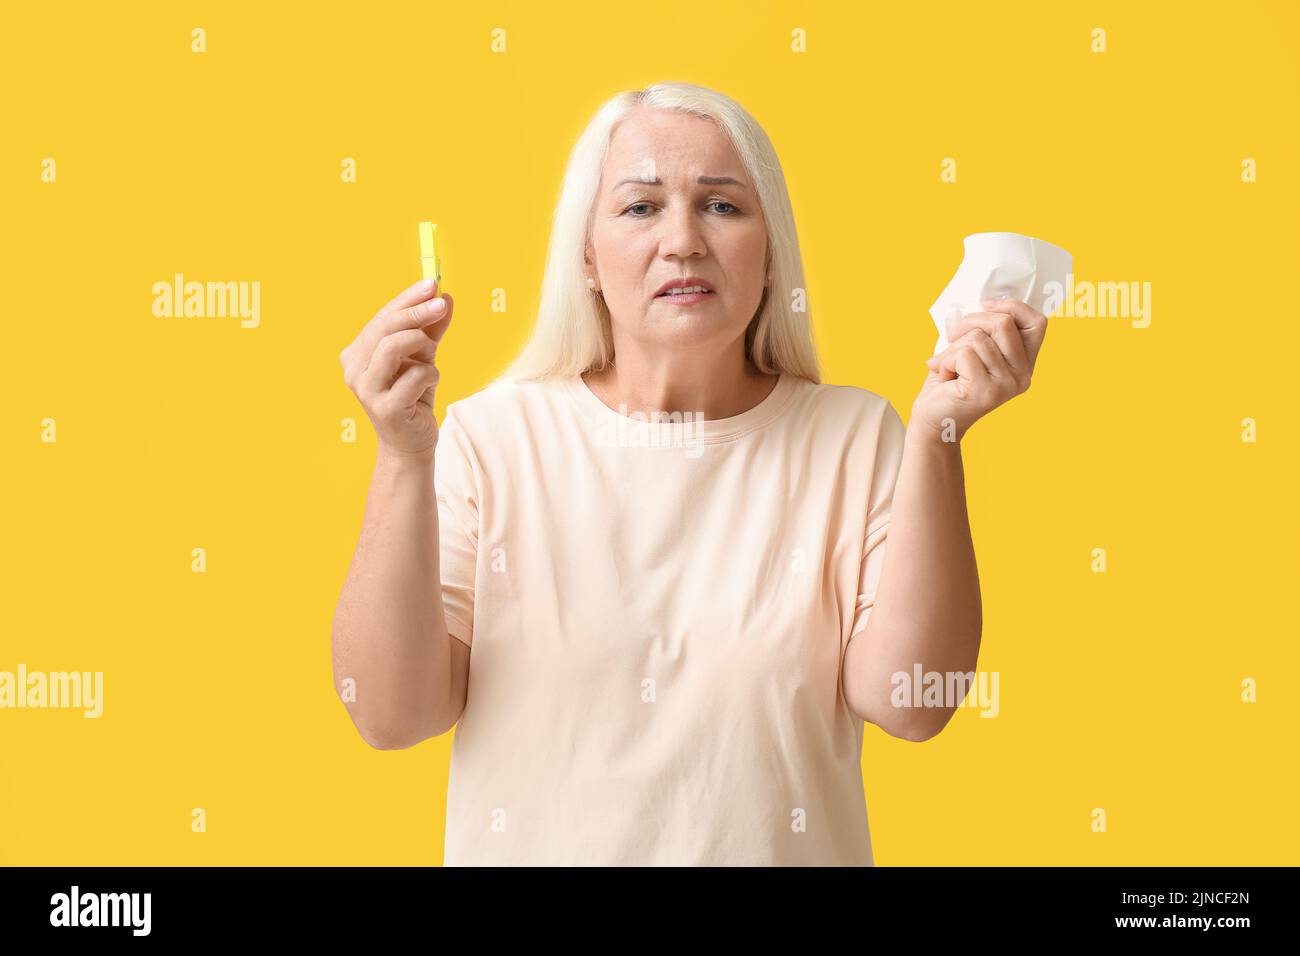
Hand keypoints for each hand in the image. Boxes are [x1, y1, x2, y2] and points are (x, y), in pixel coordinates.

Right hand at [339, 277, 454, 460]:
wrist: (412, 441)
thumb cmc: (414, 395)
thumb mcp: (424, 356)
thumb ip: (432, 328)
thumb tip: (445, 297)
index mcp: (357, 354)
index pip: (382, 317)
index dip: (407, 299)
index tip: (432, 284)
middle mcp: (354, 370)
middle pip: (385, 328)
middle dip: (416, 312)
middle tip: (441, 303)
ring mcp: (366, 390)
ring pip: (392, 347)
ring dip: (420, 343)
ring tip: (431, 355)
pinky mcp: (385, 408)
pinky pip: (415, 376)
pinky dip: (431, 374)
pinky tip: (429, 385)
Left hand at [911, 296, 1046, 442]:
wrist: (934, 419)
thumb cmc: (951, 380)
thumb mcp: (973, 349)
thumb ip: (984, 330)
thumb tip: (981, 299)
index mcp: (1026, 362)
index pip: (1038, 323)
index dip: (1012, 306)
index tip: (984, 306)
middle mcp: (1023, 375)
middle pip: (1003, 323)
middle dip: (970, 322)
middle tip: (953, 336)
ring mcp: (1007, 385)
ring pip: (979, 339)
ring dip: (953, 347)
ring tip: (947, 364)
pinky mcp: (986, 392)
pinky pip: (964, 355)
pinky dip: (945, 360)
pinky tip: (944, 376)